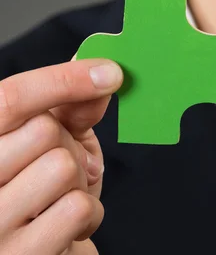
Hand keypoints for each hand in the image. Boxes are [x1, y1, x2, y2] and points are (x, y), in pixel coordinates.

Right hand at [0, 59, 121, 253]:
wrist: (42, 250)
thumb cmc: (45, 194)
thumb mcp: (55, 143)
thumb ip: (72, 109)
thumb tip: (102, 72)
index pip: (11, 99)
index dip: (62, 80)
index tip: (110, 72)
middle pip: (44, 131)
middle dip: (70, 146)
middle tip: (62, 170)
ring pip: (64, 167)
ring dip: (80, 182)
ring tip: (61, 199)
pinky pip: (78, 207)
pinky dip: (90, 215)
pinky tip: (69, 226)